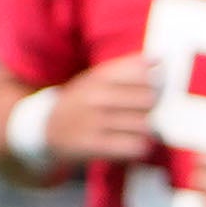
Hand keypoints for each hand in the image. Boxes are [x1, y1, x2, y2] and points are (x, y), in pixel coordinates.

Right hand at [46, 54, 165, 167]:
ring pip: (143, 125)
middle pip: (148, 99)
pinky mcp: (91, 146)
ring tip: (142, 131)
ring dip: (149, 130)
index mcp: (99, 77)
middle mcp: (95, 96)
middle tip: (149, 113)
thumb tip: (159, 58)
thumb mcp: (97, 78)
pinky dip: (140, 147)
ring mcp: (92, 121)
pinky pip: (132, 147)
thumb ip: (127, 68)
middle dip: (155, 107)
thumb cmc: (82, 102)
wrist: (46, 129)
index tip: (156, 89)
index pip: (142, 73)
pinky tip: (135, 144)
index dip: (157, 82)